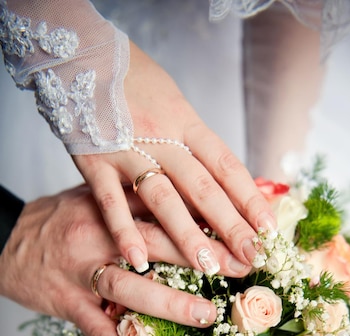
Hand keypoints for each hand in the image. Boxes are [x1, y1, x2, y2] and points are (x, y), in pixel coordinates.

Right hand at [0, 185, 249, 335]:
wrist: (9, 242)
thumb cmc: (63, 220)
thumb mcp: (98, 198)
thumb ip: (139, 203)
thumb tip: (195, 207)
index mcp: (109, 204)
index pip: (163, 207)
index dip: (205, 218)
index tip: (241, 232)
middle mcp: (97, 235)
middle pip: (154, 244)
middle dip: (202, 256)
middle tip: (240, 268)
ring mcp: (81, 272)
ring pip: (128, 287)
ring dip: (169, 303)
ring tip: (206, 315)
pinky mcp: (68, 304)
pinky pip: (98, 329)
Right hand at [74, 41, 275, 274]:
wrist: (80, 54)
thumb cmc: (134, 83)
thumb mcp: (174, 102)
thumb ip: (195, 141)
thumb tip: (228, 179)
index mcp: (186, 122)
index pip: (226, 166)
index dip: (250, 199)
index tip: (269, 228)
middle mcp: (162, 138)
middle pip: (202, 187)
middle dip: (230, 225)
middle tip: (252, 256)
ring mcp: (128, 151)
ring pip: (163, 198)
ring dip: (186, 235)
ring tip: (208, 266)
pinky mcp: (95, 162)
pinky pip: (111, 202)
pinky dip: (124, 231)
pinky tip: (139, 259)